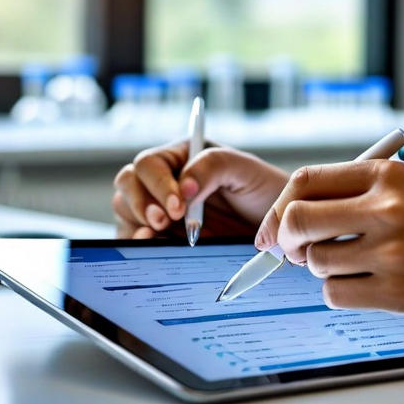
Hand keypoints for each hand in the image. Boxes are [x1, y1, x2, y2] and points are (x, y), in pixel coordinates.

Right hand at [113, 141, 288, 239]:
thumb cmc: (263, 191)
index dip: (158, 184)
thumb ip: (213, 166)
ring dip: (137, 222)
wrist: (277, 227)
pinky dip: (137, 243)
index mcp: (180, 157)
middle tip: (164, 222)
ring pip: (125, 209)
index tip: (179, 206)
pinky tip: (151, 246)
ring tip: (157, 236)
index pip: (149, 164)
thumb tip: (184, 186)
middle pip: (128, 184)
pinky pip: (134, 238)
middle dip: (141, 203)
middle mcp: (164, 181)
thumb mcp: (245, 169)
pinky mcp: (161, 237)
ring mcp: (159, 209)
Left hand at [254, 160, 403, 316]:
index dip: (278, 210)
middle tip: (296, 253)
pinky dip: (342, 293)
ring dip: (324, 269)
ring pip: (315, 263)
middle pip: (296, 222)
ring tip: (358, 266)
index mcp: (386, 174)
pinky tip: (369, 286)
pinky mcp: (398, 292)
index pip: (303, 183)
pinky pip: (336, 295)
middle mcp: (384, 208)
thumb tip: (297, 218)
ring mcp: (390, 251)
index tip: (272, 230)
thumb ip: (361, 194)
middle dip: (285, 241)